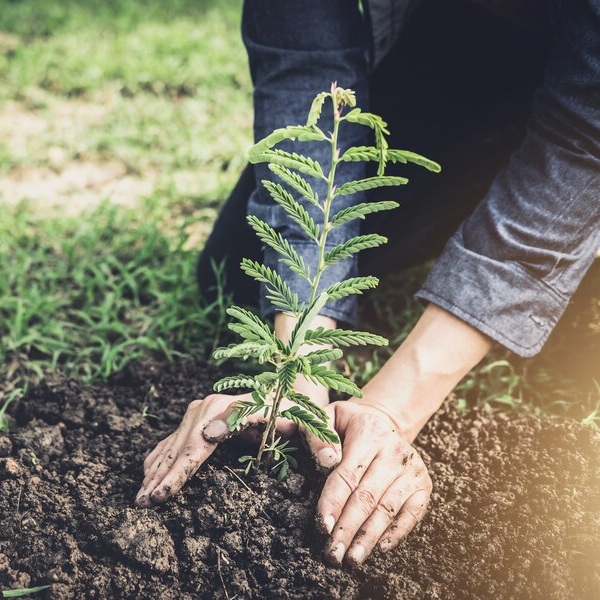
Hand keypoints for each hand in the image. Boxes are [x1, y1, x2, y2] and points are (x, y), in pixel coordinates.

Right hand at [136, 377, 328, 507]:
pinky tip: (147, 478)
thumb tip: (329, 460)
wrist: (284, 386)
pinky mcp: (196, 419)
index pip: (208, 437)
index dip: (189, 462)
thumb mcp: (312, 420)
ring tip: (141, 499)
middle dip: (166, 473)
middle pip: (185, 442)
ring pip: (173, 443)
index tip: (171, 485)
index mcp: (237, 407)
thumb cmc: (296, 408)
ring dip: (156, 470)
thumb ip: (322, 438)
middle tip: (149, 502)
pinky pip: (171, 441)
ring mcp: (200, 412)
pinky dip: (158, 460)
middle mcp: (212, 406)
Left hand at [305, 400, 431, 566]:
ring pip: (387, 509)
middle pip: (367, 497)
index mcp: (368, 433)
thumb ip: (318, 434)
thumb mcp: (327, 417)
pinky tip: (380, 548)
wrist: (383, 420)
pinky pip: (412, 513)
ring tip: (352, 558)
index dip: (334, 502)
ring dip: (369, 537)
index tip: (322, 526)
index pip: (348, 474)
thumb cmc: (347, 424)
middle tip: (332, 555)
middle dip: (348, 529)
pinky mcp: (423, 483)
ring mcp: (412, 468)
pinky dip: (397, 532)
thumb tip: (325, 459)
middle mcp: (394, 451)